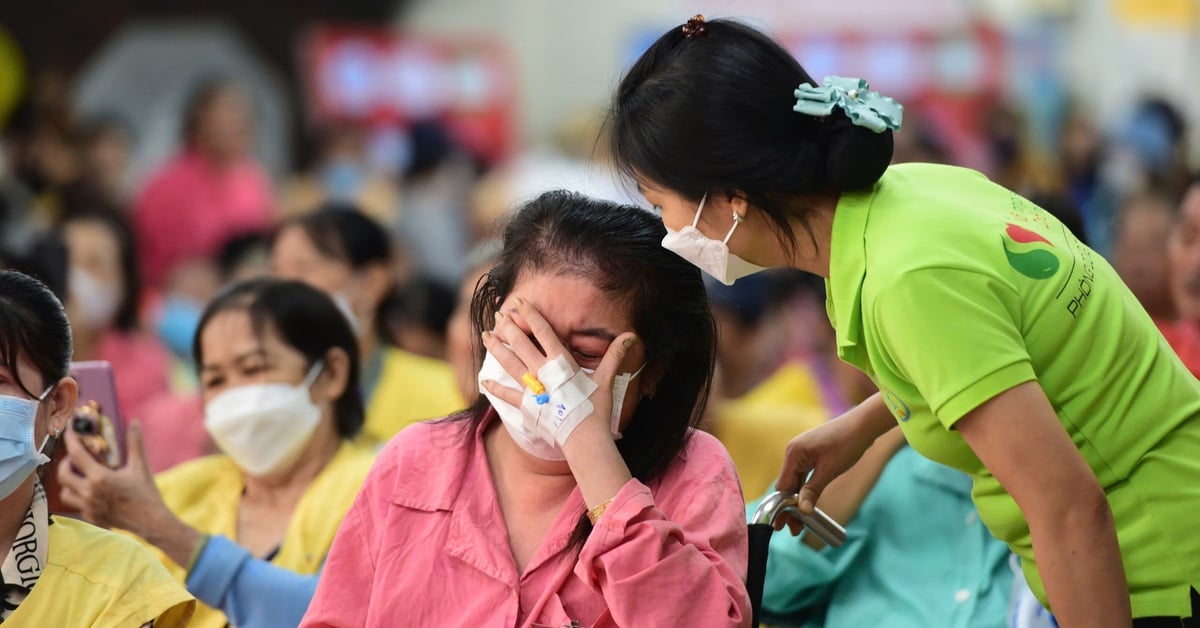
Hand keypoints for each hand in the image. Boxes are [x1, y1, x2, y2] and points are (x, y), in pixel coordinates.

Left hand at [58, 422, 171, 536]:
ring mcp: (88, 507)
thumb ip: (135, 443)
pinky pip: (76, 505)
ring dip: (69, 482)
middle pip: (63, 475)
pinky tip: (92, 492)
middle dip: (65, 463)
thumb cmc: (146, 493)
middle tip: (75, 458)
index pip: (76, 455)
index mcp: (100, 477)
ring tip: (80, 476)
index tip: (70, 431)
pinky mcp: (91, 517)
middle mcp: (89, 492)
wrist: (150, 522)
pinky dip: (79, 496)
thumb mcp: (140, 466)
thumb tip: (134, 422)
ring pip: (65, 492)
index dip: (71, 440)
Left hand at [480, 296, 636, 447]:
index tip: (519, 302)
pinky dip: (494, 388)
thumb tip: (631, 336)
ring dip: (496, 348)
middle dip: (508, 327)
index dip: (530, 315)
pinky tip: (484, 381)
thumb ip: (615, 355)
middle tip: (498, 315)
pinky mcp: (525, 405)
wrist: (583, 437)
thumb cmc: (596, 408)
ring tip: (486, 336)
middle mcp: (542, 371)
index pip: (543, 331)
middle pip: (520, 343)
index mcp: (561, 361)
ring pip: (509, 363)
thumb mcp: (607, 379)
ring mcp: (531, 388)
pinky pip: (506, 394)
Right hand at [774, 408, 879, 524]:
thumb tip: (801, 511)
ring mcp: (802, 451)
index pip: (783, 486)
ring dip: (799, 500)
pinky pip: (804, 474)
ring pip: (796, 481)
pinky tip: (809, 503)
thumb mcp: (829, 471)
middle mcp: (794, 451)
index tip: (784, 526)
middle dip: (791, 507)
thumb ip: (813, 491)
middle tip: (795, 529)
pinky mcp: (811, 452)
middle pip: (787, 485)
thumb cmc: (847, 444)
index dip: (783, 507)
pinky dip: (806, 489)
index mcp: (793, 453)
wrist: (864, 424)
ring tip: (802, 522)